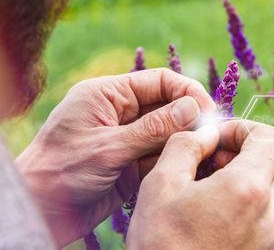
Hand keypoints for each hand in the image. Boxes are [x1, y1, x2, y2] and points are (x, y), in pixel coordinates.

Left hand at [15, 69, 214, 246]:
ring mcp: (128, 139)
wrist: (38, 214)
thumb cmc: (58, 174)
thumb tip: (193, 108)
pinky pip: (162, 157)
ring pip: (168, 133)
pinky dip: (175, 161)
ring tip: (206, 153)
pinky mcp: (132, 164)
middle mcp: (121, 113)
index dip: (187, 92)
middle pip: (168, 106)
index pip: (159, 81)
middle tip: (213, 135)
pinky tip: (190, 167)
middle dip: (190, 119)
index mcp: (108, 95)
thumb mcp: (108, 148)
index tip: (209, 111)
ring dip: (185, 142)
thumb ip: (153, 128)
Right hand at [126, 120, 273, 249]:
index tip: (219, 141)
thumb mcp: (159, 186)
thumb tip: (206, 133)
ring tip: (217, 194)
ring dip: (258, 182)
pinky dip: (258, 209)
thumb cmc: (161, 247)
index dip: (244, 130)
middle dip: (260, 155)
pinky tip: (223, 219)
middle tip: (224, 165)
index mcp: (249, 190)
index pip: (272, 138)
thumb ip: (186, 146)